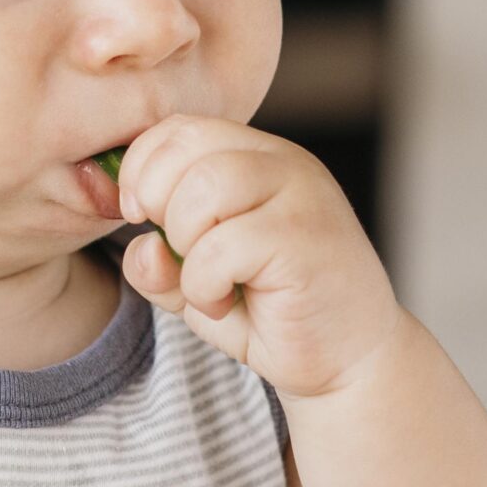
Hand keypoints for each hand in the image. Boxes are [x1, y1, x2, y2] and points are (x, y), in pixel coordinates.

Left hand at [114, 115, 399, 398]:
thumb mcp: (195, 283)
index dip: (142, 167)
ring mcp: (302, 196)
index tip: (139, 216)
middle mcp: (284, 164)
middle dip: (157, 203)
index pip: (181, 127)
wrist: (347, 359)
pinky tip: (225, 302)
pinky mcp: (307, 239)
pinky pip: (225, 245)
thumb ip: (158, 262)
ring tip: (205, 282)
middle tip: (175, 251)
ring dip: (183, 243)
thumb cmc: (273, 312)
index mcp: (258, 157)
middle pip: (189, 147)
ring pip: (206, 186)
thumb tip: (144, 247)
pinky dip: (204, 283)